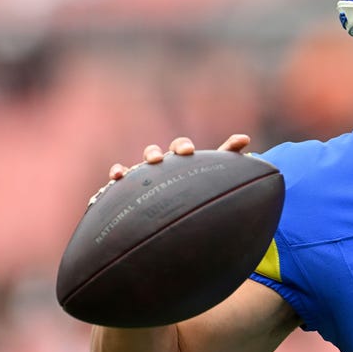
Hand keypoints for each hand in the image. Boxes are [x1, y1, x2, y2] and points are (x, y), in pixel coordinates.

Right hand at [88, 135, 251, 206]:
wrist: (185, 214)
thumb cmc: (202, 187)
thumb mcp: (219, 174)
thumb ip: (230, 155)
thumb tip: (246, 137)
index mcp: (182, 160)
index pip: (180, 147)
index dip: (182, 147)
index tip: (187, 152)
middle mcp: (161, 167)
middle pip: (154, 154)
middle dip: (154, 154)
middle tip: (157, 161)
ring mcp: (144, 180)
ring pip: (133, 170)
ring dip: (127, 171)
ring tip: (122, 174)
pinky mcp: (130, 195)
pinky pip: (117, 189)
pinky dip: (111, 184)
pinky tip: (106, 189)